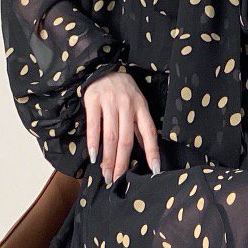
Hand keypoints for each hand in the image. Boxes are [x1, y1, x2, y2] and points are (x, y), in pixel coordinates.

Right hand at [84, 67, 160, 182]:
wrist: (103, 67)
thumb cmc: (123, 90)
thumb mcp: (136, 105)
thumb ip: (139, 127)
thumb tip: (145, 151)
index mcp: (141, 107)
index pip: (149, 132)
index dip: (152, 151)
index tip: (155, 170)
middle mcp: (127, 105)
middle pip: (126, 139)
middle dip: (122, 162)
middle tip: (117, 179)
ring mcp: (110, 102)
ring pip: (110, 136)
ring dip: (108, 158)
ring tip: (106, 173)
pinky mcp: (93, 100)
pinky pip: (93, 126)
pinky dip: (93, 142)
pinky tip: (93, 156)